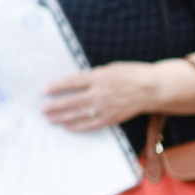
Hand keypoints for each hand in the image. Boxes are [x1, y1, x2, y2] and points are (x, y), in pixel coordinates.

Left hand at [41, 61, 165, 131]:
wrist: (153, 89)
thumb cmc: (132, 74)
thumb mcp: (111, 68)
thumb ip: (93, 75)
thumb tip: (77, 82)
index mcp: (99, 78)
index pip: (72, 82)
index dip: (57, 87)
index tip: (44, 91)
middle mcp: (100, 93)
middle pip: (71, 101)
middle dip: (54, 106)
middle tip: (41, 110)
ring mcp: (105, 107)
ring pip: (78, 115)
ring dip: (61, 117)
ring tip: (49, 118)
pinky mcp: (111, 118)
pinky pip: (90, 124)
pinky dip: (77, 126)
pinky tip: (67, 126)